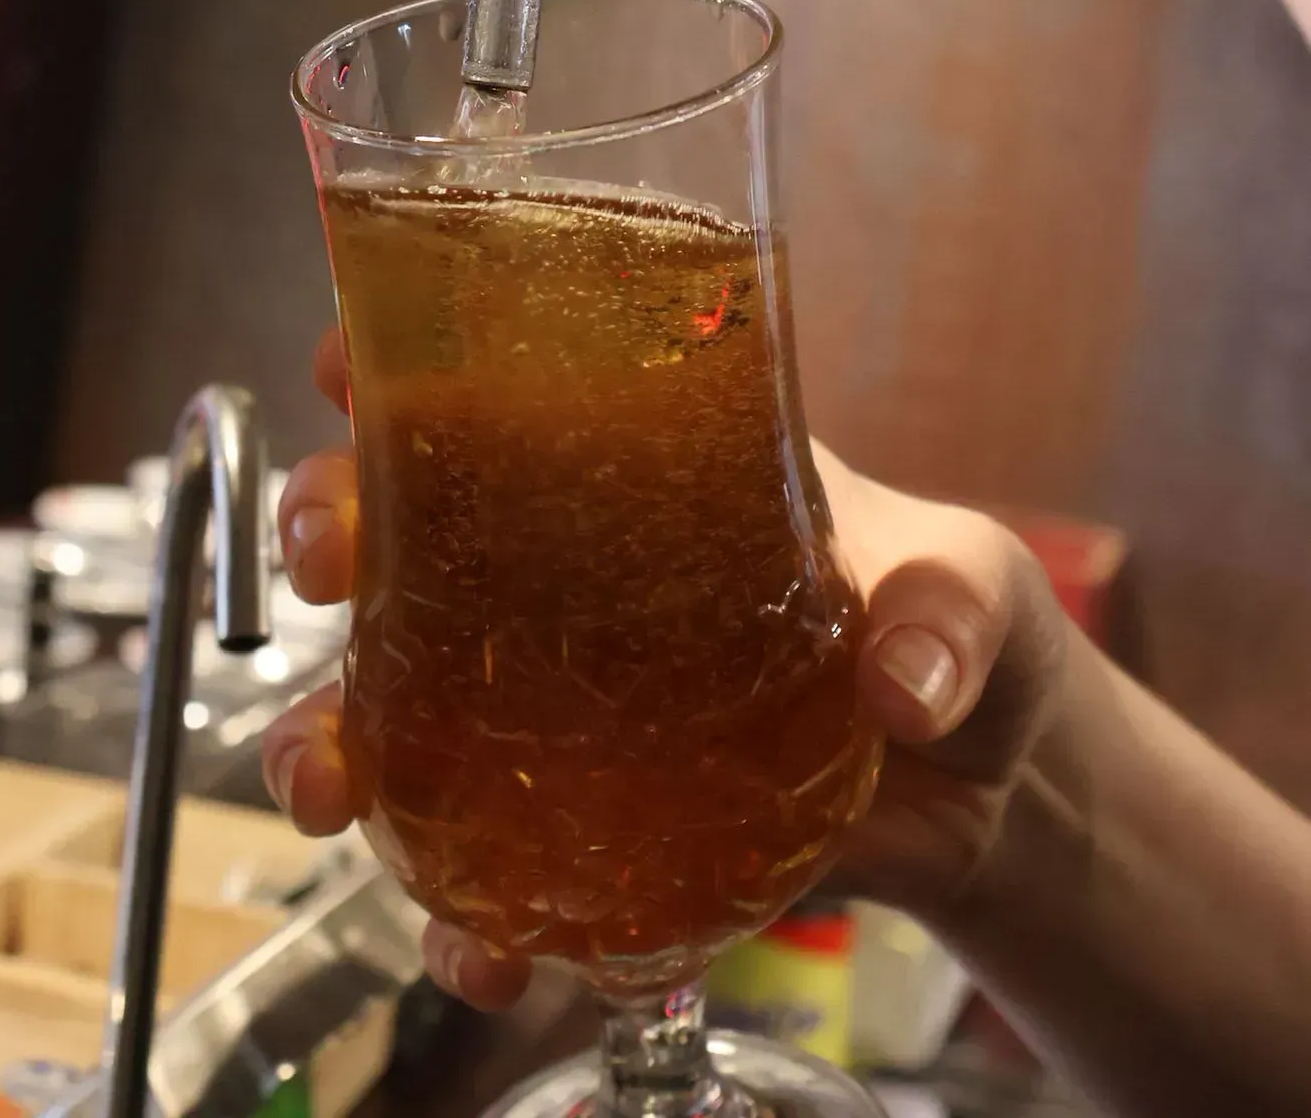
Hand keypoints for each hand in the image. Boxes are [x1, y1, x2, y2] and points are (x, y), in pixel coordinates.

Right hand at [262, 331, 1068, 1008]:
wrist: (989, 790)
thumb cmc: (964, 630)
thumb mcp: (972, 583)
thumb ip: (947, 614)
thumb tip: (899, 684)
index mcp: (657, 470)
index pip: (510, 385)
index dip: (405, 360)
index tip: (342, 360)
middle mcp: (583, 576)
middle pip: (408, 529)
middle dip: (328, 526)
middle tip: (321, 553)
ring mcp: (575, 705)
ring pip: (404, 702)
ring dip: (333, 738)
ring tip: (326, 785)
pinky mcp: (598, 825)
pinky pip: (495, 867)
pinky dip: (464, 916)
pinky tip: (478, 950)